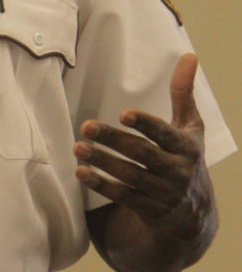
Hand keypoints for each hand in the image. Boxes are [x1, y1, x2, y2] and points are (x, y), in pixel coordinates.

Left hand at [75, 53, 213, 244]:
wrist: (193, 216)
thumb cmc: (185, 158)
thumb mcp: (190, 128)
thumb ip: (183, 93)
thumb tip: (189, 55)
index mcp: (187, 147)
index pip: (165, 134)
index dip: (146, 124)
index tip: (124, 114)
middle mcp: (177, 171)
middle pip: (142, 154)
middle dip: (113, 140)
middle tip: (85, 126)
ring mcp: (164, 193)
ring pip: (130, 176)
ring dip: (102, 162)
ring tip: (77, 148)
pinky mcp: (149, 210)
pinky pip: (123, 197)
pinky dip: (102, 185)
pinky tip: (81, 173)